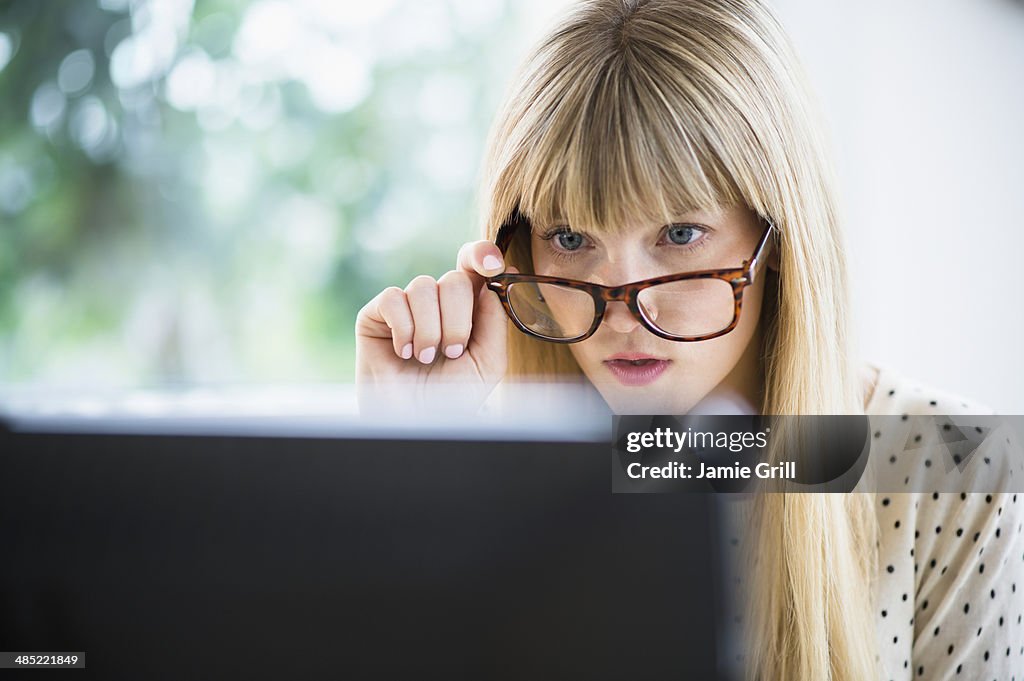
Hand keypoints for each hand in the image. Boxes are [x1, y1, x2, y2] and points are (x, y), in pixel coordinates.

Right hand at [355, 240, 515, 414]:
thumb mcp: (488, 361)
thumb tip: (495, 278)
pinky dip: (404, 328)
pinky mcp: (376, 314)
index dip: (483, 255)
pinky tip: (404, 352)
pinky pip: (393, 298)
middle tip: (452, 352)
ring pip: (424, 287)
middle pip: (454, 279)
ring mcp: (406, 306)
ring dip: (430, 329)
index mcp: (466, 308)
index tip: (494, 265)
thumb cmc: (453, 396)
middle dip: (458, 319)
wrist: (416, 420)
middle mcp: (437, 302)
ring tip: (426, 358)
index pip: (474, 266)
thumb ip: (495, 320)